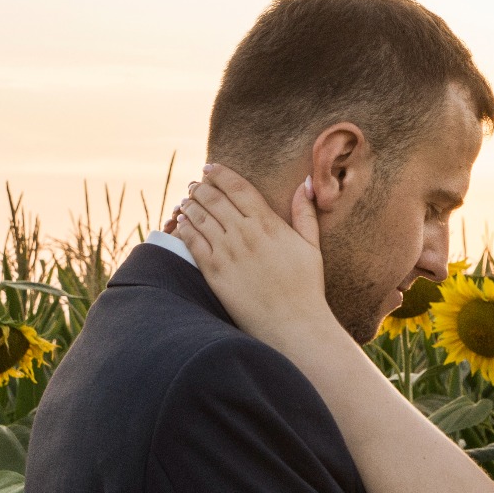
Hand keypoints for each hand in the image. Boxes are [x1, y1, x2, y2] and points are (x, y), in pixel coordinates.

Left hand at [176, 167, 345, 350]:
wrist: (292, 324)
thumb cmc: (306, 287)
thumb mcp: (311, 246)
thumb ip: (305, 213)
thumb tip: (307, 183)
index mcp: (268, 223)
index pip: (238, 188)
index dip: (221, 174)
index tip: (210, 168)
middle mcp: (245, 233)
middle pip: (214, 198)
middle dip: (201, 186)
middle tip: (196, 183)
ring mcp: (227, 252)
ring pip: (200, 217)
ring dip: (190, 203)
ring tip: (186, 199)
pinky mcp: (214, 272)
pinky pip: (193, 242)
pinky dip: (185, 228)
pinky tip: (182, 222)